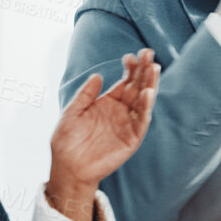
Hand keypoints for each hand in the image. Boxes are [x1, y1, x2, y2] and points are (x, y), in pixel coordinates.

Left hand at [47, 49, 159, 220]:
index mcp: (109, 103)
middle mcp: (121, 112)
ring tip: (154, 68)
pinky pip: (142, 121)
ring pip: (143, 101)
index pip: (125, 81)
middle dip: (144, 70)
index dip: (130, 68)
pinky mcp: (132, 139)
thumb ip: (85, 95)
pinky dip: (146, 108)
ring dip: (150, 85)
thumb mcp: (72, 112)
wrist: (67, 167)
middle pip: (137, 87)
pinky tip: (147, 93)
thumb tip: (97, 76)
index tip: (130, 56)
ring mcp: (128, 124)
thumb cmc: (67, 141)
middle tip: (149, 53)